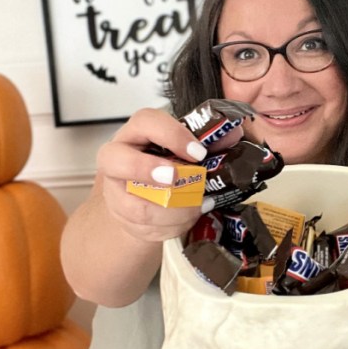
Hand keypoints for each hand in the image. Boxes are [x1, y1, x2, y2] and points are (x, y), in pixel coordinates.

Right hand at [95, 108, 208, 242]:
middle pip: (118, 161)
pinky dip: (173, 225)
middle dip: (151, 171)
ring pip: (138, 205)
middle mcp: (116, 157)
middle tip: (178, 180)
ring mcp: (115, 190)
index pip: (146, 121)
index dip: (172, 135)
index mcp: (136, 132)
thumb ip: (208, 141)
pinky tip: (188, 218)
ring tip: (198, 206)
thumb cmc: (166, 163)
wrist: (144, 195)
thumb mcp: (184, 149)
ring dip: (175, 210)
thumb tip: (232, 135)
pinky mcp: (121, 216)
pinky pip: (146, 227)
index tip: (198, 153)